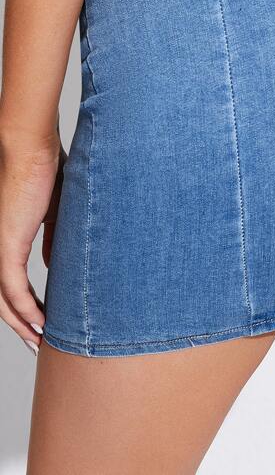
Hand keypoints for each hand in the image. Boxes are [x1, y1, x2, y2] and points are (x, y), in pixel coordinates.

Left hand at [0, 132, 64, 354]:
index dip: (24, 303)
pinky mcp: (5, 246)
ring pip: (3, 299)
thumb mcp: (55, 212)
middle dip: (20, 324)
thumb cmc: (46, 169)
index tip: (45, 318)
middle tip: (40, 341)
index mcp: (7, 237)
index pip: (11, 280)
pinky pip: (12, 289)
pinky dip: (25, 310)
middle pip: (2, 297)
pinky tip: (39, 324)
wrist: (32, 148)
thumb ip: (52, 240)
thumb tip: (52, 264)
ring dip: (20, 324)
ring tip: (40, 340)